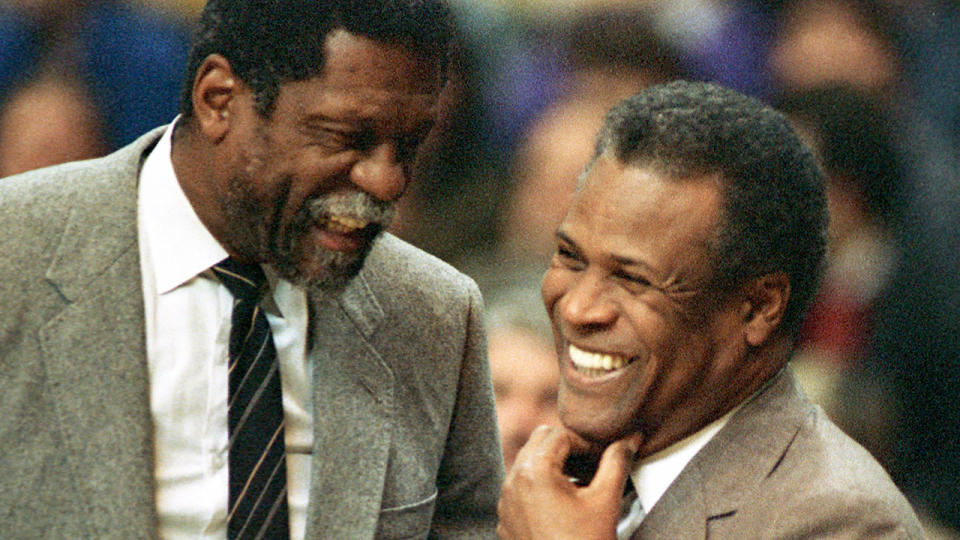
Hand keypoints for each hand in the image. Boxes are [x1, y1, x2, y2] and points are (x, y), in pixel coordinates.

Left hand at [496, 425, 641, 539]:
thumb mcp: (605, 500)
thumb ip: (617, 462)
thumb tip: (629, 439)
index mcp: (534, 471)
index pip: (560, 434)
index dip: (586, 442)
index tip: (604, 457)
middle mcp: (513, 482)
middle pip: (539, 441)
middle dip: (567, 448)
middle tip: (592, 466)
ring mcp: (506, 502)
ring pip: (528, 464)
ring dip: (554, 465)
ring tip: (581, 485)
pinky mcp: (507, 520)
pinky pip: (521, 489)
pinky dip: (541, 487)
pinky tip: (564, 505)